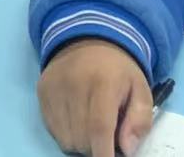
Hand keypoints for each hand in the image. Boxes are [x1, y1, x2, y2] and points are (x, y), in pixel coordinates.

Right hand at [37, 39, 153, 156]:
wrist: (87, 39)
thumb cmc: (118, 70)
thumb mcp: (141, 90)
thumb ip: (140, 120)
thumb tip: (127, 149)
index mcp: (103, 83)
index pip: (99, 127)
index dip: (103, 153)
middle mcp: (73, 85)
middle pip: (82, 138)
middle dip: (96, 146)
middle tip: (106, 135)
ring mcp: (54, 88)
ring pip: (66, 138)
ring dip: (80, 141)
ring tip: (90, 125)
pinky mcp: (42, 91)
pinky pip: (52, 129)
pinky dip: (66, 133)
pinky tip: (76, 118)